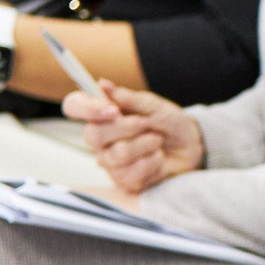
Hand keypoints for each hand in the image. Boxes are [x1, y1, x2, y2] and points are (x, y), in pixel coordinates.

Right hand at [64, 78, 204, 193]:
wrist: (190, 146)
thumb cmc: (168, 123)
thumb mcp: (153, 105)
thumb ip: (128, 98)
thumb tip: (103, 84)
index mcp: (100, 114)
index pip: (74, 106)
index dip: (87, 107)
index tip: (111, 109)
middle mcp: (98, 139)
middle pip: (93, 135)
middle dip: (126, 127)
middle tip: (147, 123)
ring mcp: (108, 161)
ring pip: (117, 155)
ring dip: (146, 144)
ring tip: (158, 139)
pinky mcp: (122, 180)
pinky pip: (131, 174)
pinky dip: (152, 162)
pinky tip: (158, 158)